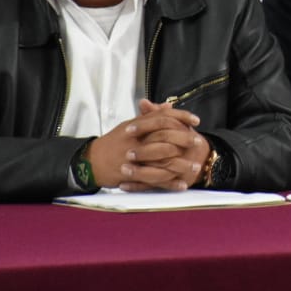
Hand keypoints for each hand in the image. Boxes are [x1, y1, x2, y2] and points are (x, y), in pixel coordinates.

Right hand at [87, 99, 206, 190]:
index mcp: (137, 126)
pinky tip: (182, 184)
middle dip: (185, 140)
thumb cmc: (113, 142)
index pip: (163, 117)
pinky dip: (170, 183)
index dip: (182, 117)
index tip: (196, 121)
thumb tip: (168, 106)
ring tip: (195, 167)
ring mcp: (134, 159)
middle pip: (165, 137)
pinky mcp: (132, 175)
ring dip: (181, 165)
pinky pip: (155, 180)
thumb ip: (150, 116)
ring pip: (162, 160)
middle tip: (199, 143)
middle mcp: (136, 140)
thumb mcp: (130, 125)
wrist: (91, 162)